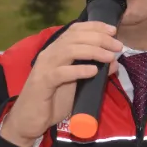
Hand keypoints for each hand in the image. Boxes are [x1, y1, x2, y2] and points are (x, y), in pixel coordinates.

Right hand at [0, 21, 121, 146]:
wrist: (29, 120)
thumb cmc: (52, 101)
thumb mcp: (77, 85)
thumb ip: (92, 72)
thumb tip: (113, 62)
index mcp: (56, 51)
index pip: (75, 30)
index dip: (94, 27)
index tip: (112, 30)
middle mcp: (50, 54)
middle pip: (75, 37)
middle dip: (99, 38)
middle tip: (117, 46)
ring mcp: (45, 67)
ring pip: (68, 50)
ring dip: (92, 51)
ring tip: (109, 57)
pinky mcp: (43, 82)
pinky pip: (61, 73)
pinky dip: (79, 70)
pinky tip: (93, 71)